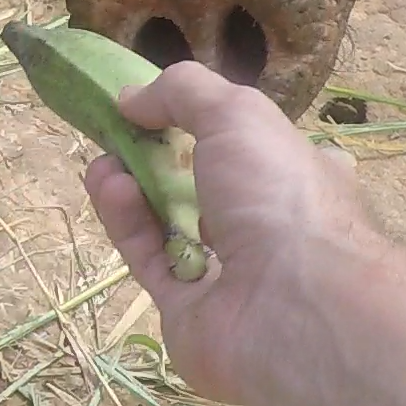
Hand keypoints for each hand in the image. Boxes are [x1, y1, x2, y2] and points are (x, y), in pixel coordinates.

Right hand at [78, 63, 394, 405]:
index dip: (215, 125)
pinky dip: (127, 222)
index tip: (166, 108)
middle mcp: (270, 229)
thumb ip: (182, 93)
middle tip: (122, 132)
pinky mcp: (189, 313)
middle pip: (207, 187)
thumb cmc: (280, 195)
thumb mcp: (237, 113)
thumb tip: (131, 98)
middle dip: (161, 156)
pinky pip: (151, 261)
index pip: (261, 149)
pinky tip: (108, 186)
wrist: (293, 309)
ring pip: (172, 225)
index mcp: (301, 182)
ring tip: (103, 159)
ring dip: (135, 186)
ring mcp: (230, 276)